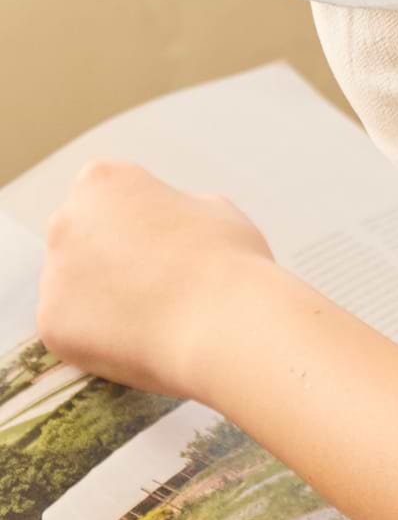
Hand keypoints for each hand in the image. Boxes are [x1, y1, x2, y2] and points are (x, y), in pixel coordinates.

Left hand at [37, 158, 273, 400]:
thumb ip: (171, 210)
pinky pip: (69, 329)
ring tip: (145, 317)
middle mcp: (65, 220)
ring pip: (70, 286)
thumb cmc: (226, 258)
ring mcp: (52, 273)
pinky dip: (94, 337)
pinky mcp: (49, 323)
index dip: (134, 220)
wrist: (220, 321)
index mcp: (102, 179)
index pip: (104, 195)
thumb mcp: (208, 208)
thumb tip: (163, 227)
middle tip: (149, 282)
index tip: (158, 242)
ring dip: (96, 298)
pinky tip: (132, 340)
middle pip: (77, 237)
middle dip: (104, 256)